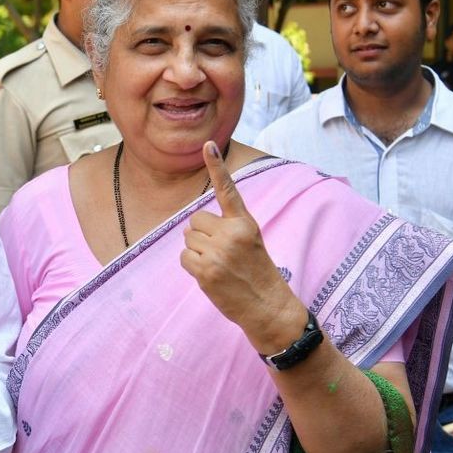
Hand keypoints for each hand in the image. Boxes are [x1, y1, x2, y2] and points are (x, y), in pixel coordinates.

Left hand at [180, 140, 302, 350]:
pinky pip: (184, 258)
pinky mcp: (206, 271)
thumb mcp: (250, 242)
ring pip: (189, 239)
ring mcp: (218, 252)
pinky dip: (192, 267)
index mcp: (245, 223)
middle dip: (202, 235)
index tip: (207, 145)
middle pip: (195, 220)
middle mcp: (232, 233)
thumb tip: (194, 225)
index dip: (216, 166)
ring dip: (197, 252)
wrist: (268, 307)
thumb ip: (228, 228)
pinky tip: (210, 276)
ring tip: (219, 266)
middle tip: (221, 253)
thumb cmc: (257, 273)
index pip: (228, 190)